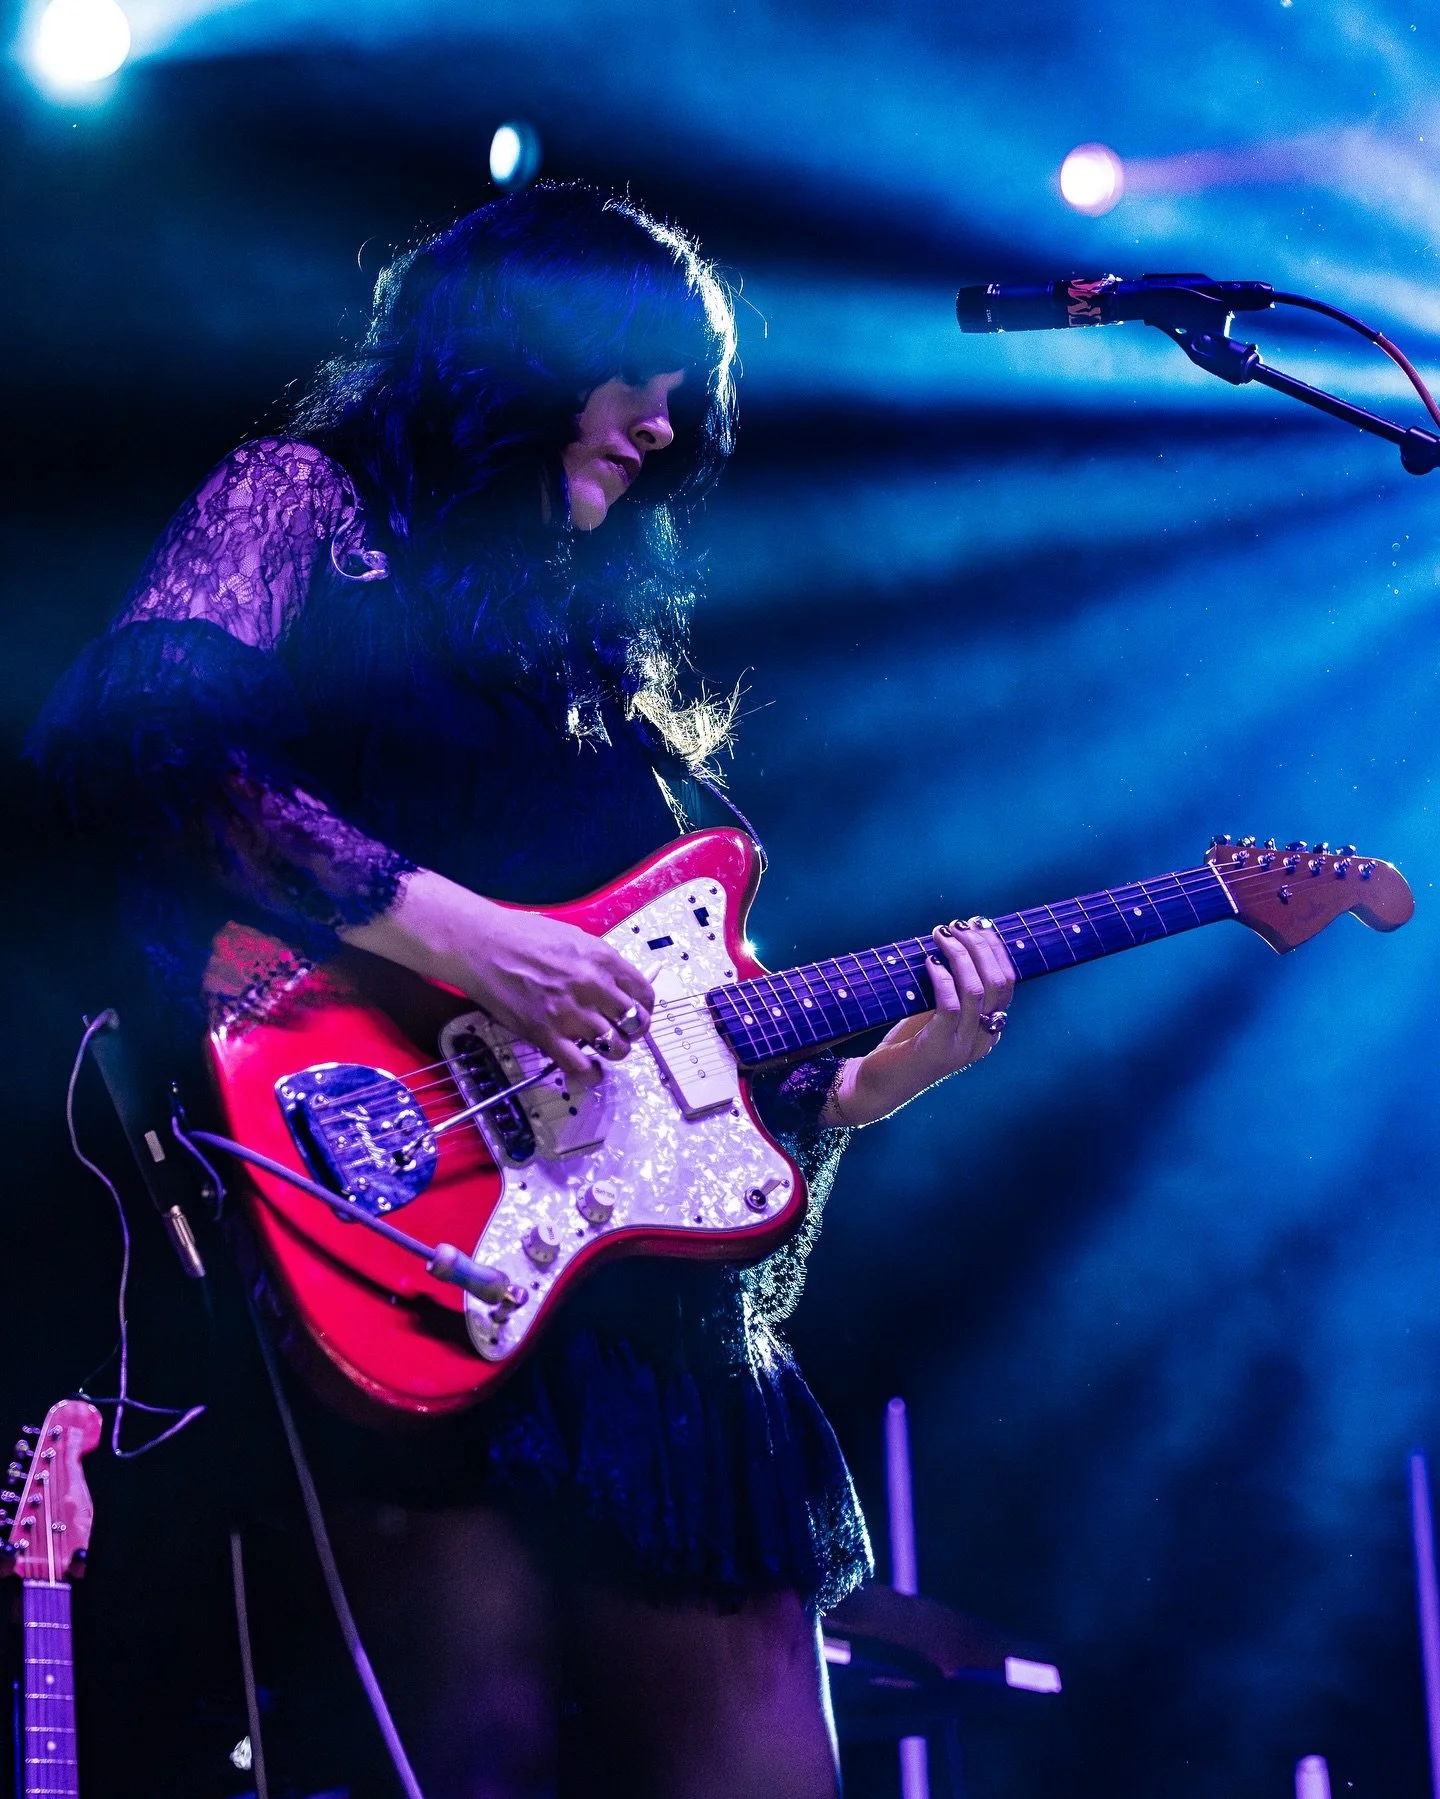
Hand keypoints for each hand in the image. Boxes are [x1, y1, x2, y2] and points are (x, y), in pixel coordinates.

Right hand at [340, 869, 653, 1085]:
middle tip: (622, 1033)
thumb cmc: (521, 936)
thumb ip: (599, 962)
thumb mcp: (574, 937)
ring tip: (603, 1049)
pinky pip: (581, 1066)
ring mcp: (570, 1012)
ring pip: (615, 1047)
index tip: (637, 1014)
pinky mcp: (546, 1034)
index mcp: (602, 959)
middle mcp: (593, 986)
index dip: (644, 1008)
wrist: (481, 944)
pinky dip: (590, 1074)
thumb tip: (616, 983)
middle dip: (632, 1032)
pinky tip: (589, 1070)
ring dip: (614, 1052)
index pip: (644, 993)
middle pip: (635, 1023)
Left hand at [821, 918, 1015, 1126]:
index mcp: (990, 1029)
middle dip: (979, 946)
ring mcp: (963, 1048)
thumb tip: (955, 940)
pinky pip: (949, 1006)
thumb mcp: (935, 1012)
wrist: (879, 1085)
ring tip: (940, 935)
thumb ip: (951, 987)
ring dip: (959, 955)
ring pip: (976, 990)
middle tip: (956, 925)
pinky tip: (929, 962)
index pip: (1008, 982)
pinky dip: (942, 979)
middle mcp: (983, 1040)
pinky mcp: (938, 1050)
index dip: (995, 949)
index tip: (977, 924)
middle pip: (998, 983)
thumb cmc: (906, 1042)